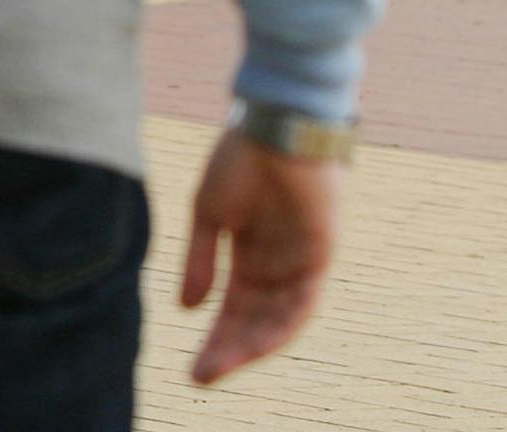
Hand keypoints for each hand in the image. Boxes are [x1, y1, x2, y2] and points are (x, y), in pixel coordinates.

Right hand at [182, 127, 341, 384]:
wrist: (276, 128)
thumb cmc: (239, 161)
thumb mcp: (207, 213)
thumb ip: (199, 260)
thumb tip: (187, 309)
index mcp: (247, 253)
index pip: (231, 306)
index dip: (213, 336)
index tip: (192, 368)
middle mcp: (275, 264)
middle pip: (253, 320)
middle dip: (228, 350)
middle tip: (200, 377)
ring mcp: (299, 262)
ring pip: (277, 319)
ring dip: (251, 346)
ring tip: (222, 367)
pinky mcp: (320, 256)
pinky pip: (302, 302)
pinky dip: (281, 326)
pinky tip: (256, 344)